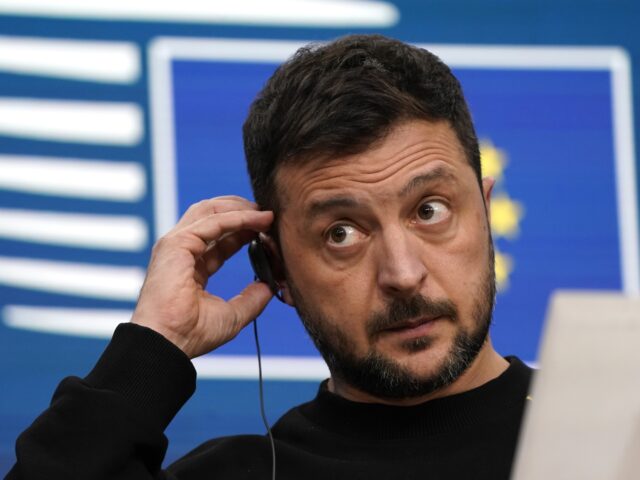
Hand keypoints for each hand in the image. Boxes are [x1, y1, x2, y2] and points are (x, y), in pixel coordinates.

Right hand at [131, 196, 273, 357]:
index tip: (268, 230)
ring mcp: (176, 244)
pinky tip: (259, 220)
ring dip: (241, 208)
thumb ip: (252, 298)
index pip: (220, 238)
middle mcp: (181, 251)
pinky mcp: (177, 243)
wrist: (169, 342)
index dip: (245, 230)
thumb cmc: (191, 334)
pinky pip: (213, 221)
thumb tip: (269, 287)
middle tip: (268, 215)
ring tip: (265, 213)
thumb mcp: (232, 314)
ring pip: (211, 210)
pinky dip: (239, 217)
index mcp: (191, 267)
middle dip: (242, 211)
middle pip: (212, 216)